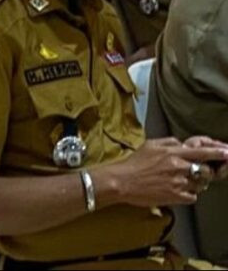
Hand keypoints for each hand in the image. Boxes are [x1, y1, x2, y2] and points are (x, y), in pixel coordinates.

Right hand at [98, 137, 227, 206]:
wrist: (122, 182)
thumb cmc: (134, 163)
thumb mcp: (150, 144)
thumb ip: (169, 142)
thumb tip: (182, 144)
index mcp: (173, 153)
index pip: (202, 152)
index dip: (217, 153)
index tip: (227, 153)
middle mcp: (178, 167)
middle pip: (205, 170)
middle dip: (204, 172)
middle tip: (195, 172)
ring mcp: (178, 183)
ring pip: (199, 184)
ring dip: (194, 183)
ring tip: (180, 182)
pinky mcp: (176, 197)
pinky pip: (192, 196)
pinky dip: (188, 194)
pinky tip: (176, 191)